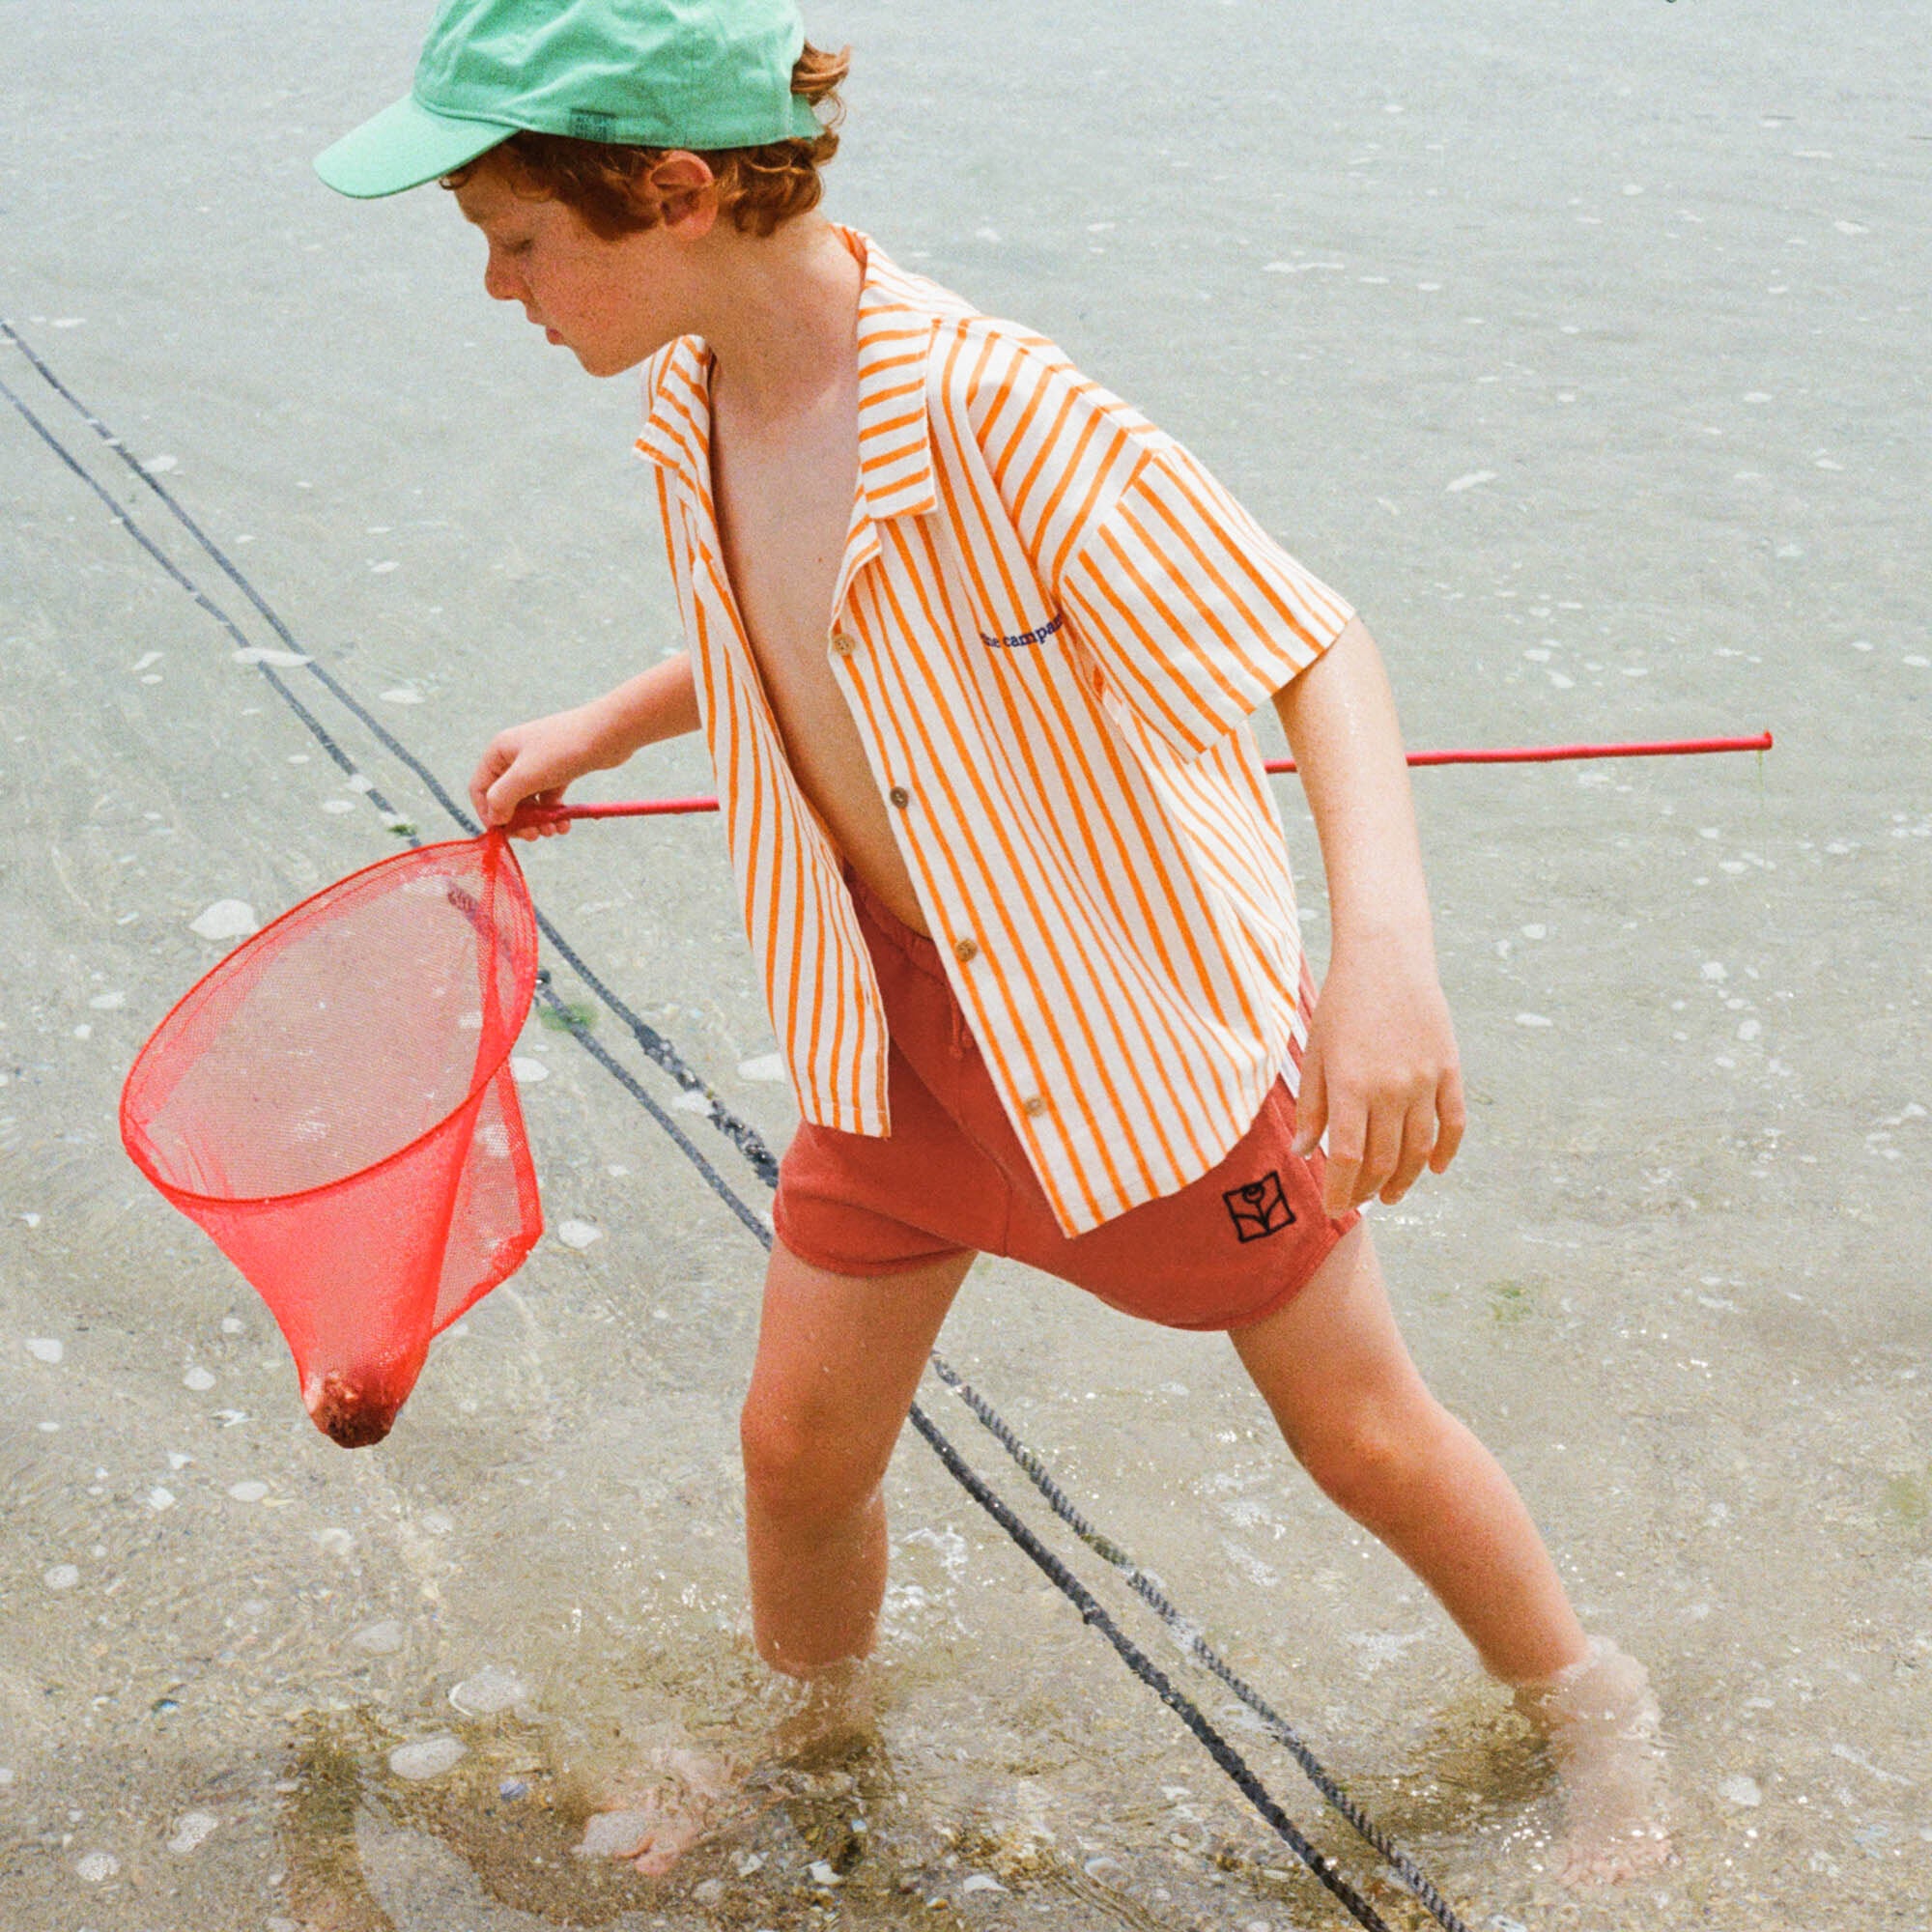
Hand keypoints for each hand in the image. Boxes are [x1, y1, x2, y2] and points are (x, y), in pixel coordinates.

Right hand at [468, 703, 614, 840]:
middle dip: (519, 820)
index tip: (504, 833)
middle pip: (506, 798)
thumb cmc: (563, 750)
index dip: (488, 813)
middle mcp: (515, 756)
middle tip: (533, 836)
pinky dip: (554, 813)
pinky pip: (549, 798)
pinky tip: (564, 825)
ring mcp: (538, 764)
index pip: (480, 788)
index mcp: (499, 751)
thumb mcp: (525, 776)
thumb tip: (495, 819)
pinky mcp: (559, 771)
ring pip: (529, 801)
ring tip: (553, 830)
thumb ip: (502, 798)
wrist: (609, 733)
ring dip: (538, 820)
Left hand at [1290, 937, 1465, 1215]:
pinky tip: (1434, 1169)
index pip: (1346, 1159)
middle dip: (1366, 1190)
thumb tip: (1304, 1154)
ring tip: (1390, 1194)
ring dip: (1405, 1179)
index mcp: (1350, 1086)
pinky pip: (1453, 1122)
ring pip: (1419, 1149)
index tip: (1330, 1209)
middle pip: (1383, 1161)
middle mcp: (1390, 1089)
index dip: (1339, 1191)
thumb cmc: (1341, 1005)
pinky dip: (1445, 1152)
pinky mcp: (1449, 1070)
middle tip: (1356, 1201)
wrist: (1386, 958)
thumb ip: (1312, 1107)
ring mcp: (1424, 1080)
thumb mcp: (1316, 1053)